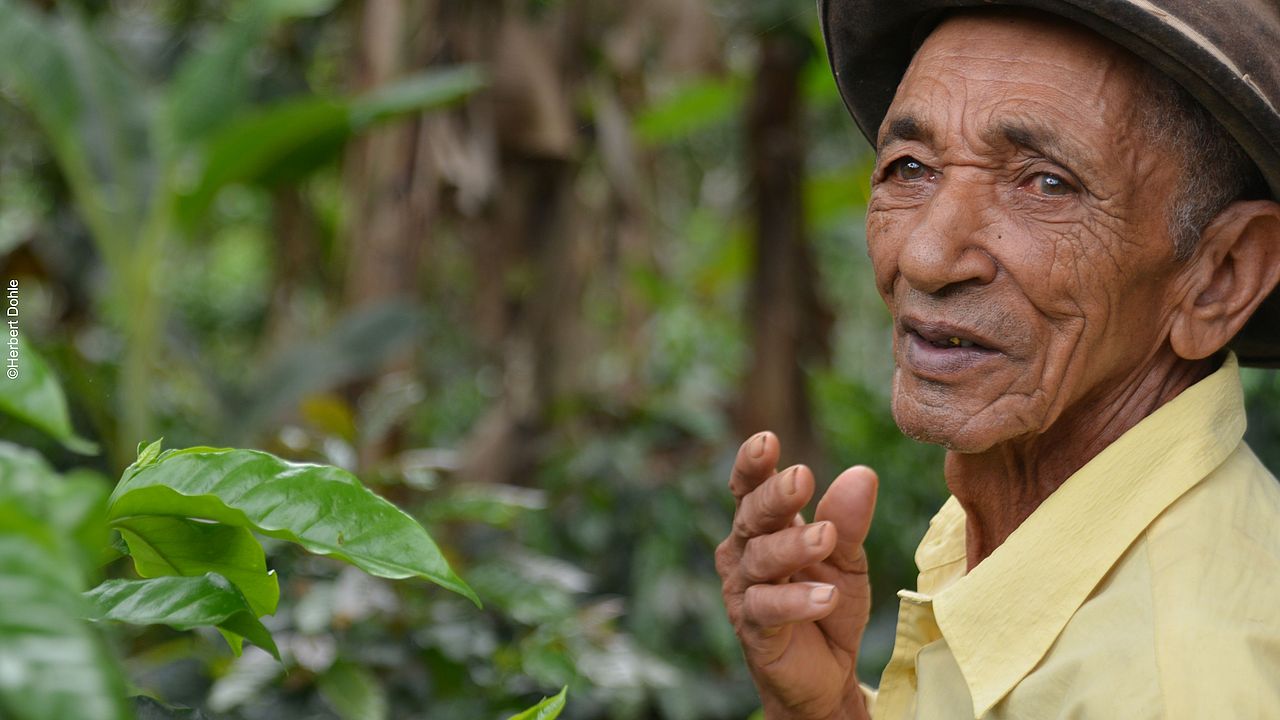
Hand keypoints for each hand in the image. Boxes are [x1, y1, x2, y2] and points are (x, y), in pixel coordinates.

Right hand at [715, 432, 877, 719]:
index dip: (754, 464)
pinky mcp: (754, 629)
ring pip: (760, 560)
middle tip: (802, 477)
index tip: (767, 441)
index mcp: (763, 526)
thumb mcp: (846, 557)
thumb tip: (862, 472)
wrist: (827, 672)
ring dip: (793, 546)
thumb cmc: (826, 601)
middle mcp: (744, 552)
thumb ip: (849, 519)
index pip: (750, 488)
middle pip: (751, 516)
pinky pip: (769, 609)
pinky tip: (825, 595)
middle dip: (775, 496)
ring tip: (827, 537)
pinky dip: (797, 601)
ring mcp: (744, 591)